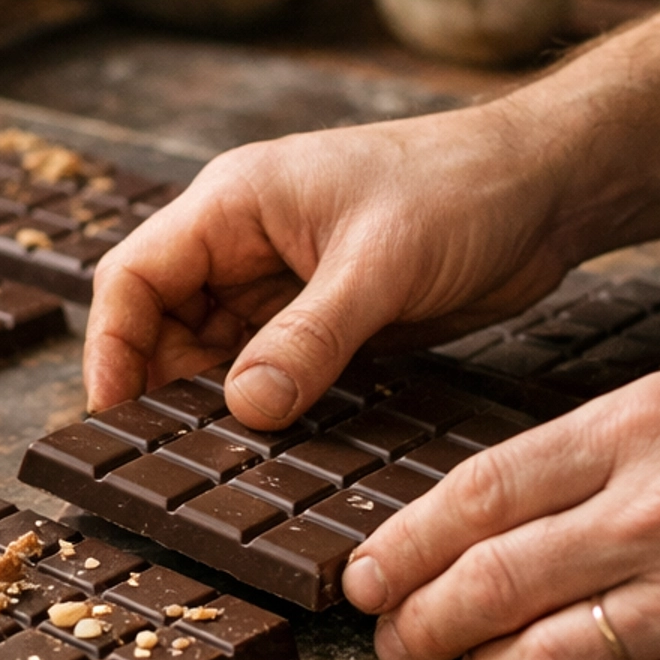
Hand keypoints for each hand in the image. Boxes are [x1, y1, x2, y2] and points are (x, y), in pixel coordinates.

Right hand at [84, 104, 569, 423]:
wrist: (548, 188)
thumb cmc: (462, 189)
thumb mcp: (379, 265)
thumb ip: (308, 338)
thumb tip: (244, 409)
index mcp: (233, 203)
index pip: (134, 276)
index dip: (111, 347)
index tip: (114, 418)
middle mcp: (245, 245)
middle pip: (165, 326)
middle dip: (161, 391)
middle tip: (171, 464)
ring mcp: (285, 287)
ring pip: (217, 359)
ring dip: (218, 409)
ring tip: (221, 471)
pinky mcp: (328, 322)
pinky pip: (273, 374)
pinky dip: (268, 412)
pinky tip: (275, 456)